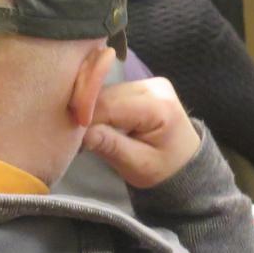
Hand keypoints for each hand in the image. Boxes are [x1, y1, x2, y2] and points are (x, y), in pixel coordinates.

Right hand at [82, 78, 201, 188]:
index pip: (109, 105)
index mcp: (158, 105)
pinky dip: (98, 108)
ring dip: (90, 111)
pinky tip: (92, 123)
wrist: (184, 163)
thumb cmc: (163, 169)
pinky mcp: (140, 86)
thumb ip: (112, 146)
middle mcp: (153, 86)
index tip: (69, 137)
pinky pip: (110, 92)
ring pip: (105, 91)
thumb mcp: (138, 165)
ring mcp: (147, 83)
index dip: (85, 119)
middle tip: (74, 137)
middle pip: (105, 94)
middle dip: (86, 115)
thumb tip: (83, 134)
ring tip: (82, 133)